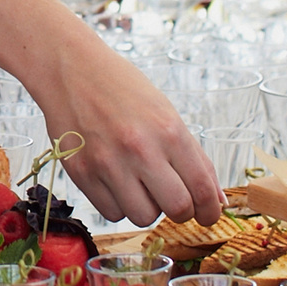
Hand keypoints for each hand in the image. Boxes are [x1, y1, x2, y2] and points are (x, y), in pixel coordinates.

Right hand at [34, 45, 219, 225]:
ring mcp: (108, 163)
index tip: (207, 215)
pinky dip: (118, 203)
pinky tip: (115, 180)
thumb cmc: (121, 88)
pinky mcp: (81, 173)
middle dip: (182, 211)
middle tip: (174, 199)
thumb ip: (193, 157)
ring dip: (147, 207)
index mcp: (169, 130)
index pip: (202, 189)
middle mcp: (140, 149)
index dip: (210, 211)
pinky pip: (111, 212)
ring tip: (138, 183)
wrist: (70, 68)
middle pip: (177, 209)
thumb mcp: (166, 112)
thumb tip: (216, 199)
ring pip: (143, 217)